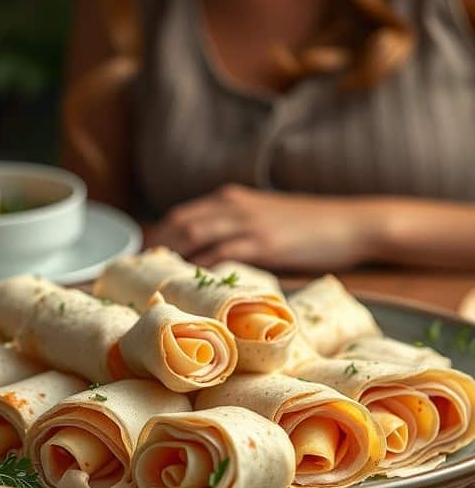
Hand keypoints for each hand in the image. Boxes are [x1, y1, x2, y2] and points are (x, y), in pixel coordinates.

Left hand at [143, 184, 377, 272]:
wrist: (352, 223)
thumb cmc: (311, 228)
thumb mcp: (267, 220)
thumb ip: (238, 231)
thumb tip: (211, 263)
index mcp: (231, 199)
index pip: (181, 216)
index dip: (156, 238)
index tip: (141, 262)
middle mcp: (233, 206)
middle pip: (178, 224)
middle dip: (153, 250)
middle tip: (135, 278)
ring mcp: (248, 223)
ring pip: (194, 236)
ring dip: (170, 260)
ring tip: (152, 285)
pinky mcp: (264, 243)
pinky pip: (223, 255)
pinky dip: (201, 270)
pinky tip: (189, 288)